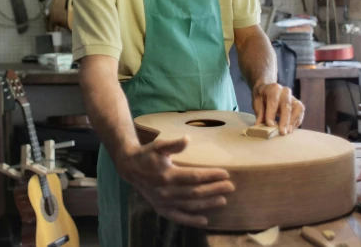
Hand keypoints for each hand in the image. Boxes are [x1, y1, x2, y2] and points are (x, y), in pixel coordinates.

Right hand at [115, 136, 233, 227]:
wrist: (130, 167)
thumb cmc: (147, 155)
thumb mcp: (158, 146)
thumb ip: (173, 144)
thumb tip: (187, 139)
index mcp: (167, 174)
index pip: (194, 176)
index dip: (211, 175)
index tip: (225, 173)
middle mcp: (166, 191)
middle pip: (195, 192)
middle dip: (214, 189)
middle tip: (230, 186)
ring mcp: (164, 202)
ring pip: (190, 205)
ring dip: (208, 203)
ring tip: (223, 200)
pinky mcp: (161, 209)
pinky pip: (179, 217)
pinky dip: (192, 221)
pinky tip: (205, 220)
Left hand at [252, 82, 304, 134]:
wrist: (269, 88)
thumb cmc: (262, 96)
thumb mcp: (257, 101)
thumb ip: (259, 112)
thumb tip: (258, 124)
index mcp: (273, 88)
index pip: (273, 101)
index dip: (271, 113)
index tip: (270, 124)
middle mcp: (285, 91)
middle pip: (287, 105)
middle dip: (284, 120)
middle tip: (282, 132)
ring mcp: (293, 97)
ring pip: (297, 108)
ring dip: (293, 122)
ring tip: (287, 131)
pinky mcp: (298, 103)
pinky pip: (300, 113)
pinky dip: (296, 122)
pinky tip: (290, 129)